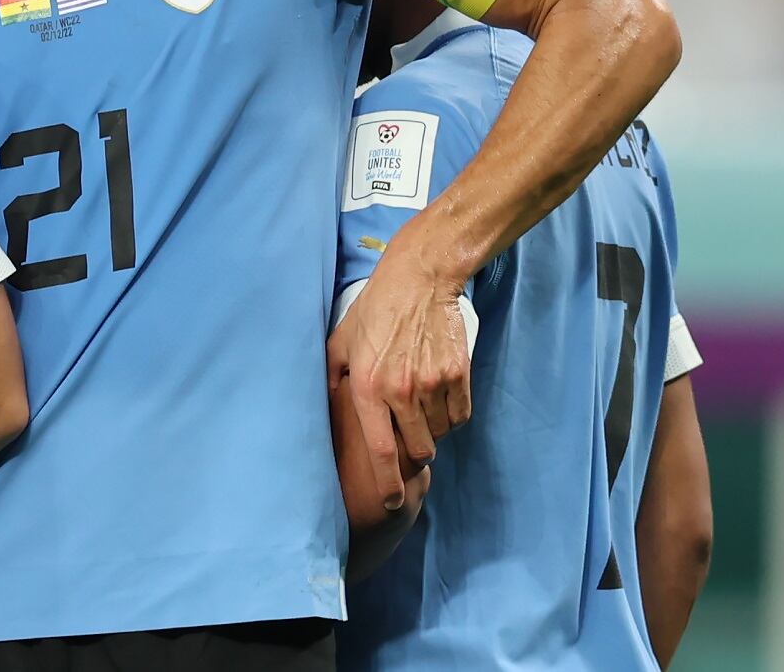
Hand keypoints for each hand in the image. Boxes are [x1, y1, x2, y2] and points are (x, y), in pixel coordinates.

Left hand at [327, 246, 471, 508]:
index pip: (379, 450)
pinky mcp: (458, 374)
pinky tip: (438, 396)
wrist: (420, 280)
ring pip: (440, 434)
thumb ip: (332, 379)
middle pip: (418, 451)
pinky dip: (451, 415)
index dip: (387, 483)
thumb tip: (323, 409)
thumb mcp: (340, 342)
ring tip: (420, 407)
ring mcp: (433, 383)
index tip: (392, 503)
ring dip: (431, 430)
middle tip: (408, 440)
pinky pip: (460, 415)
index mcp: (368, 387)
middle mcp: (401, 390)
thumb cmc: (374, 311)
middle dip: (414, 455)